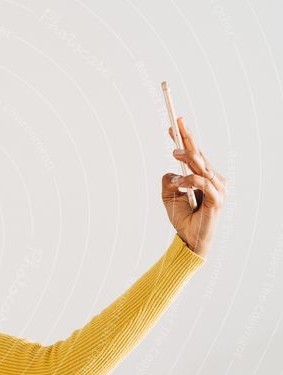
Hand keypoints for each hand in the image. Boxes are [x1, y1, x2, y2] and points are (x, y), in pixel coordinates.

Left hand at [161, 116, 225, 258]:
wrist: (189, 239)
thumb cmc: (183, 218)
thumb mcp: (168, 197)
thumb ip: (168, 182)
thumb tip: (170, 173)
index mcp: (203, 177)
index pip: (195, 154)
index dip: (185, 139)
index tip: (174, 124)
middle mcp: (213, 179)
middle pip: (199, 154)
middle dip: (187, 139)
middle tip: (175, 125)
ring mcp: (217, 188)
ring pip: (201, 166)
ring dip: (187, 158)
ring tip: (173, 154)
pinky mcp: (216, 199)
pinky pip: (202, 182)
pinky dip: (188, 180)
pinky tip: (179, 183)